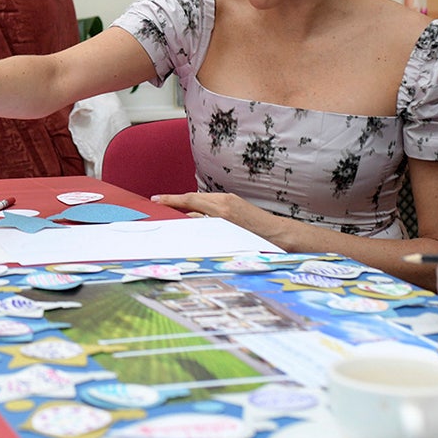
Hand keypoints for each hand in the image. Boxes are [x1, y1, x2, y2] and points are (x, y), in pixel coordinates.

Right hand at [151, 191, 279, 239]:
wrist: (282, 236)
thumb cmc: (258, 240)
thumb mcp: (226, 235)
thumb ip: (205, 225)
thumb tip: (188, 218)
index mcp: (221, 209)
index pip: (189, 200)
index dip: (170, 200)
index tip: (156, 200)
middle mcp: (225, 201)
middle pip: (193, 197)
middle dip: (175, 200)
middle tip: (159, 203)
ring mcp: (230, 200)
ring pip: (202, 200)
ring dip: (188, 204)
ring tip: (173, 210)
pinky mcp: (235, 202)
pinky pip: (211, 202)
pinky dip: (200, 206)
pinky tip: (196, 214)